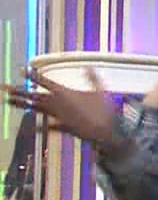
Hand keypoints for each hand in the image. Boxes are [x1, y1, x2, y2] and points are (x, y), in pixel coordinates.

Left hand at [7, 66, 122, 149]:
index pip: (43, 81)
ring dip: (21, 104)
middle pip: (33, 95)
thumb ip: (93, 78)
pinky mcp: (61, 127)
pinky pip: (47, 125)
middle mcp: (56, 103)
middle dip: (18, 91)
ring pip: (35, 108)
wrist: (106, 131)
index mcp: (64, 92)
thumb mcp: (101, 91)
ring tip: (8, 101)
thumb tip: (88, 68)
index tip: (21, 70)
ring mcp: (57, 115)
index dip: (32, 75)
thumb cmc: (104, 110)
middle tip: (4, 87)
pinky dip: (39, 125)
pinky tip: (32, 126)